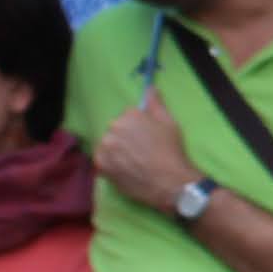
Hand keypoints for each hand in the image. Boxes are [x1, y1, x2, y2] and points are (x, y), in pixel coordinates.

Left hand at [95, 94, 195, 214]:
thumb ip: (156, 104)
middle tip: (140, 152)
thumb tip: (150, 88)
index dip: (138, 128)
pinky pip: (103, 160)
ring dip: (116, 151)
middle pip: (116, 130)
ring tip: (132, 162)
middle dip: (125, 138)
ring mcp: (105, 147)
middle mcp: (114, 127)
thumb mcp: (169, 123)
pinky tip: (125, 169)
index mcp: (129, 115)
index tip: (146, 139)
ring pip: (108, 145)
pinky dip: (111, 165)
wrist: (169, 182)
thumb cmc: (171, 151)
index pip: (128, 117)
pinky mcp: (101, 165)